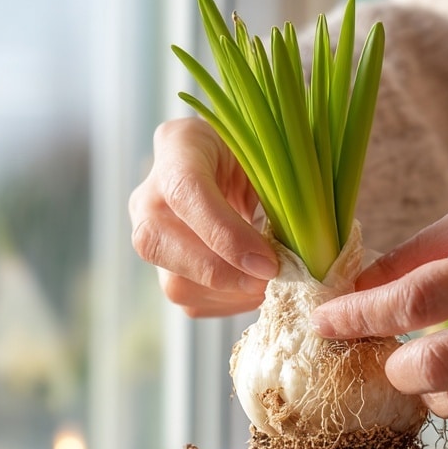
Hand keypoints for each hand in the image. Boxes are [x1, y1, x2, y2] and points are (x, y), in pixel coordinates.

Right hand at [129, 118, 277, 316]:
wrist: (240, 169)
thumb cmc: (262, 156)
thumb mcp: (273, 157)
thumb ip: (281, 193)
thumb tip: (297, 256)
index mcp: (179, 145)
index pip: (184, 191)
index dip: (224, 233)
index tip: (267, 262)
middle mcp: (150, 193)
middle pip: (160, 242)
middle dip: (221, 272)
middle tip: (268, 281)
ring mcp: (151, 234)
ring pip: (174, 282)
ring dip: (230, 294)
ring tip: (269, 286)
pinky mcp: (166, 270)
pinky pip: (191, 301)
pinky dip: (230, 303)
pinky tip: (255, 288)